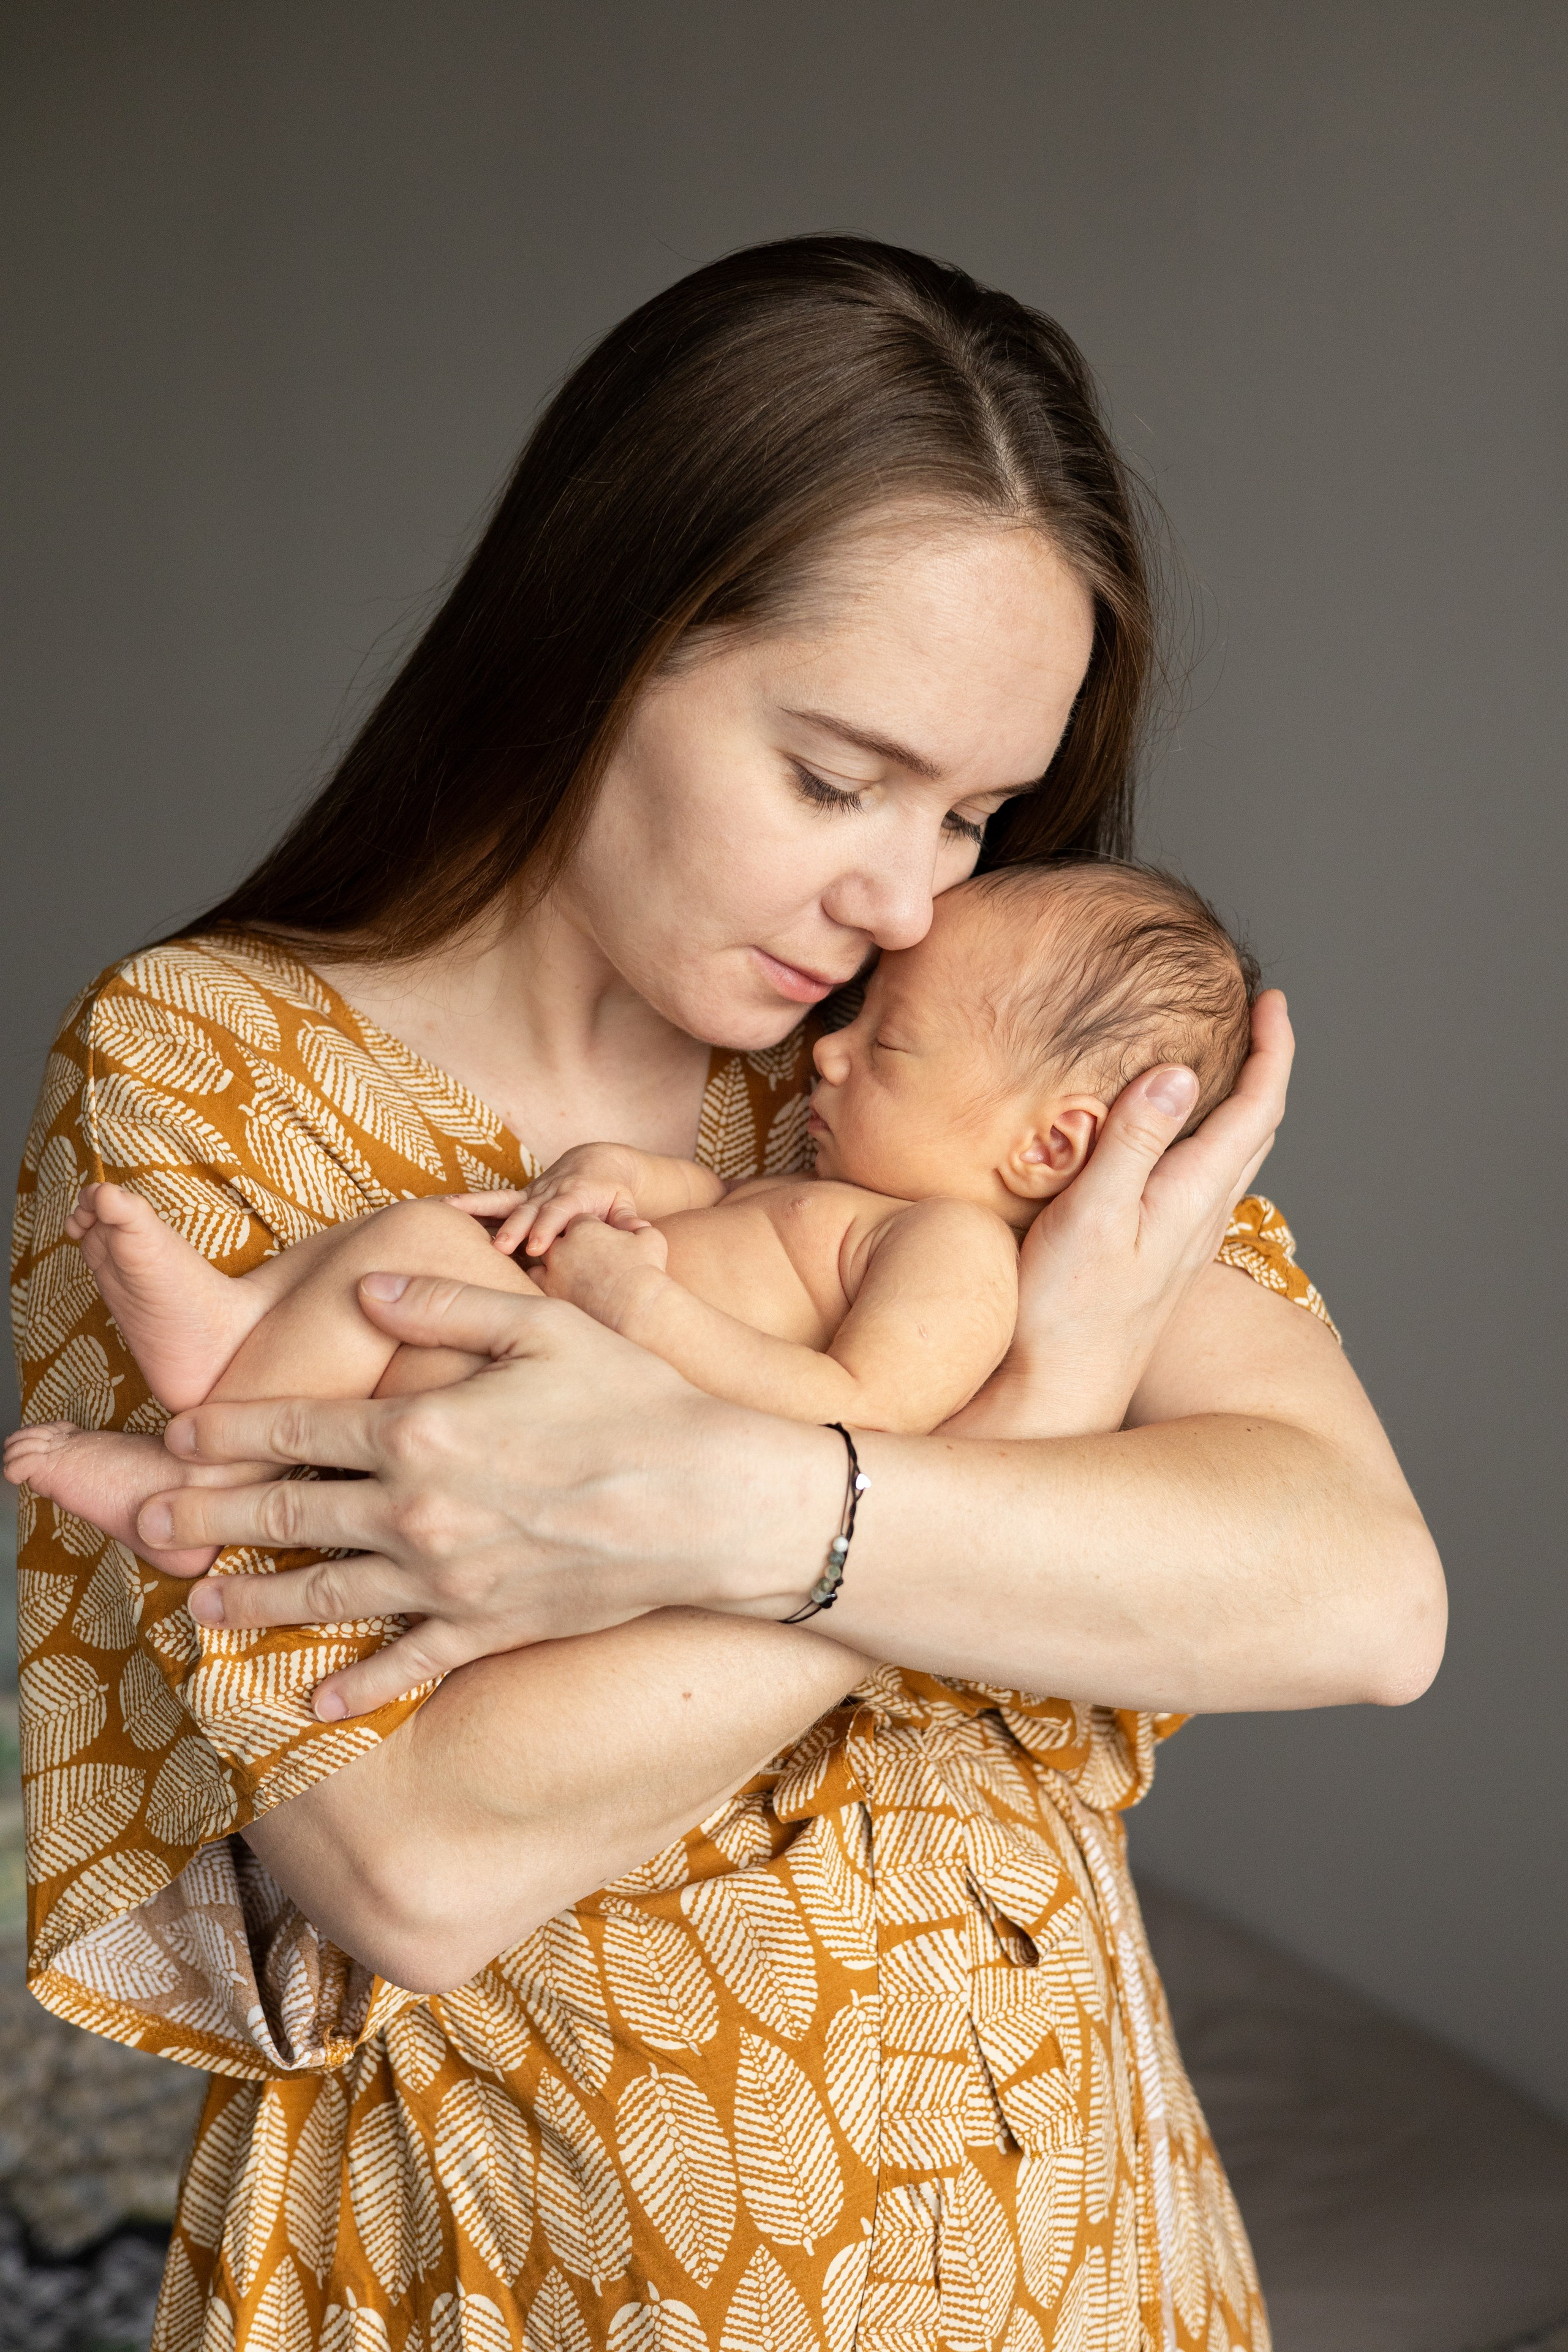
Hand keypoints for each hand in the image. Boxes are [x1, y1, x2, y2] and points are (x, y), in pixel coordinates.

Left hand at [135, 1276, 836, 1719]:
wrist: (713, 1502)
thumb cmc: (636, 1398)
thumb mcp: (542, 1325)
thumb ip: (446, 1304)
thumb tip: (365, 1291)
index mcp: (421, 1425)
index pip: (298, 1426)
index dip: (229, 1430)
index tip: (178, 1435)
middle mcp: (416, 1507)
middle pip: (284, 1513)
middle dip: (204, 1517)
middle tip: (144, 1522)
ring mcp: (447, 1578)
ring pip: (323, 1593)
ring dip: (252, 1600)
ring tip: (199, 1605)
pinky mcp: (486, 1627)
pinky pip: (403, 1665)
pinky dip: (353, 1686)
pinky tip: (312, 1701)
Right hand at [446, 1144, 648, 1256]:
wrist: (598, 1164)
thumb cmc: (613, 1192)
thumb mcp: (624, 1205)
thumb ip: (628, 1222)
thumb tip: (639, 1234)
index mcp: (576, 1195)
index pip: (560, 1212)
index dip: (547, 1228)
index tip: (535, 1247)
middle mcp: (549, 1192)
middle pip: (528, 1210)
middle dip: (513, 1228)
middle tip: (498, 1247)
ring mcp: (530, 1194)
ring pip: (503, 1202)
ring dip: (477, 1209)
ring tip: (449, 1213)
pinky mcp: (518, 1198)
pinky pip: (489, 1201)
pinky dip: (466, 1203)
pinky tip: (440, 1206)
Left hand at [538, 1216, 668, 1327]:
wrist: (636, 1308)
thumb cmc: (647, 1271)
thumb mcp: (650, 1240)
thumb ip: (637, 1227)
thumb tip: (637, 1226)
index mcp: (584, 1228)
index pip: (579, 1220)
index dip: (591, 1229)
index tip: (601, 1240)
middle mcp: (563, 1246)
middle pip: (557, 1237)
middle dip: (569, 1243)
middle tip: (588, 1258)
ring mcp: (553, 1270)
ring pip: (542, 1257)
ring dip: (553, 1261)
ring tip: (573, 1273)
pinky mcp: (550, 1293)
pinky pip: (535, 1281)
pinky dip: (545, 1280)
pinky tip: (562, 1287)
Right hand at [953, 990, 1293, 1437]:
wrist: (1054, 1395)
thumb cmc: (1062, 1313)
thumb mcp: (1091, 1215)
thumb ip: (1134, 1142)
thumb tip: (1180, 1072)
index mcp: (1192, 1197)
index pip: (1258, 1108)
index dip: (1274, 1050)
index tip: (1274, 1001)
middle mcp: (1200, 1219)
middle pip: (1257, 1130)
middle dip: (1266, 1069)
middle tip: (1260, 1019)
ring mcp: (1182, 1243)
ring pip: (1234, 1159)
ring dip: (1240, 1105)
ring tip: (1224, 1066)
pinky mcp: (1157, 1260)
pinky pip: (1202, 1183)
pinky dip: (1206, 1140)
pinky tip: (1173, 1144)